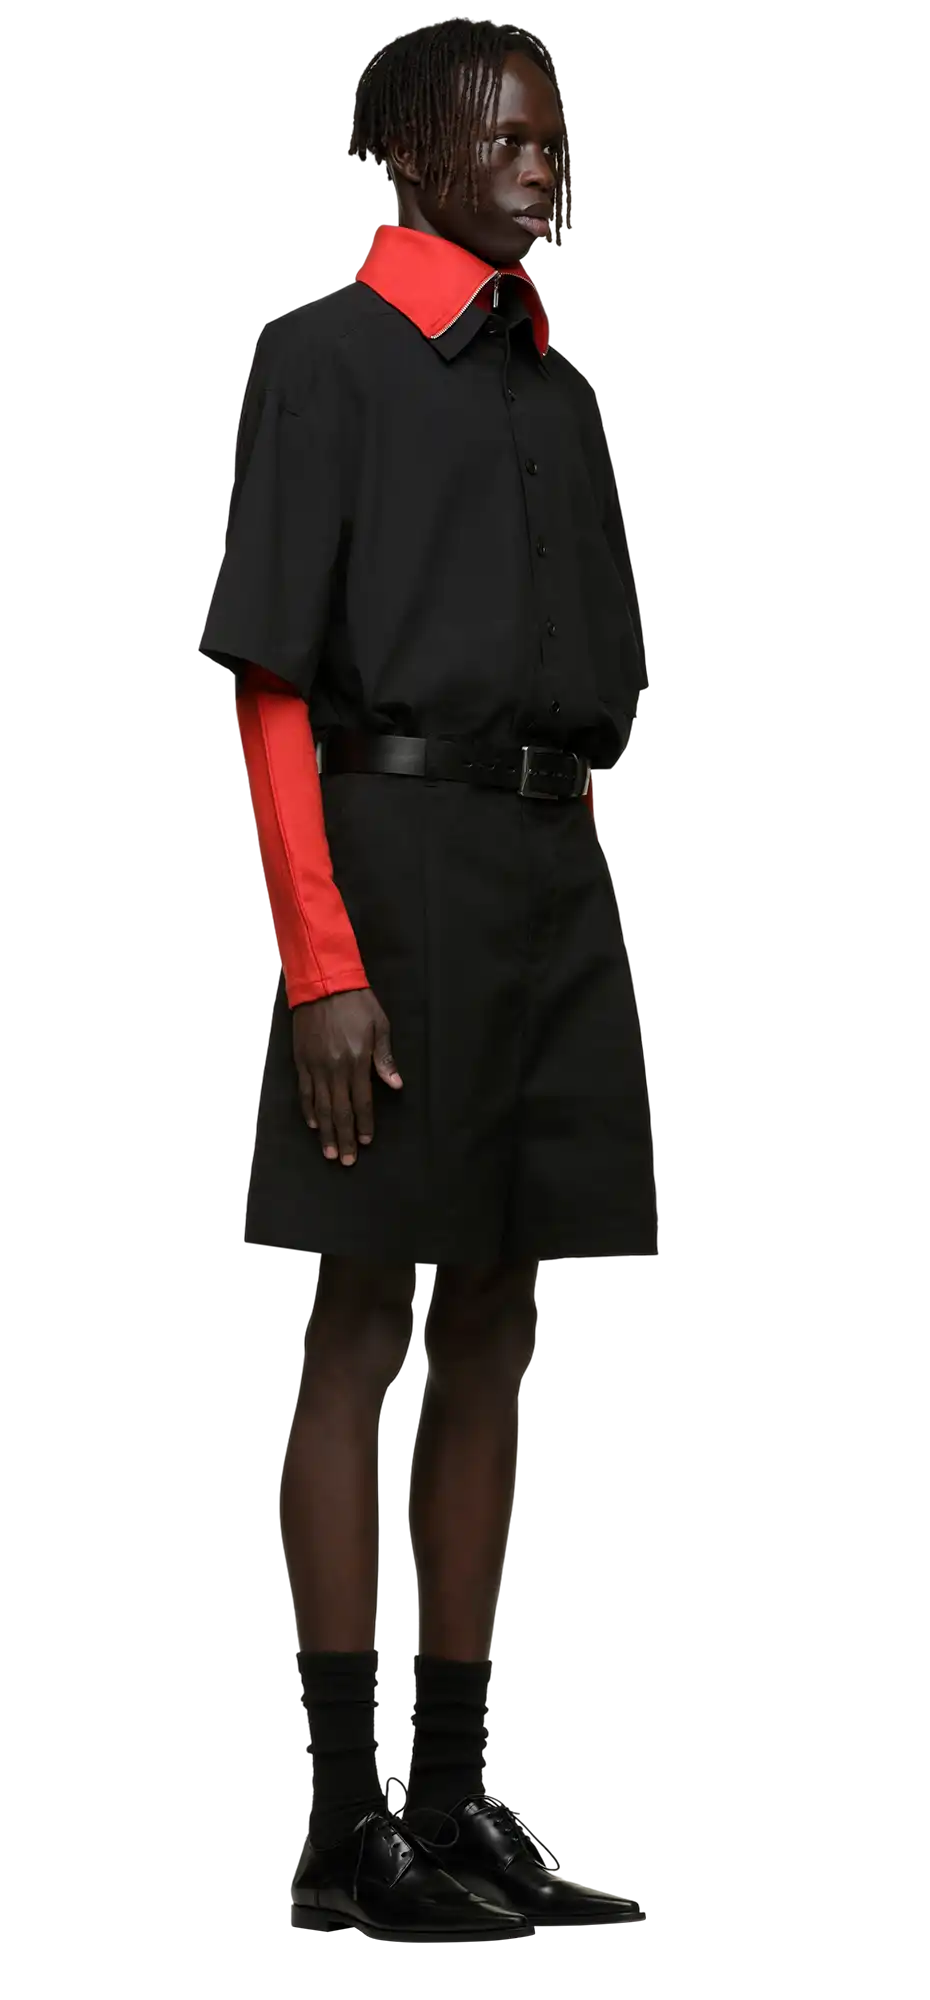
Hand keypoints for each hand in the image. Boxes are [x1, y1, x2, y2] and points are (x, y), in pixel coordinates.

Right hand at [292, 989, 402, 1164]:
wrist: (323, 983)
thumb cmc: (357, 1003)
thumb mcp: (380, 1026)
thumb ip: (385, 1059)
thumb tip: (396, 1085)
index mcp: (357, 1061)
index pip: (362, 1101)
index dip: (364, 1123)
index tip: (366, 1141)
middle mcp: (335, 1068)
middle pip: (340, 1110)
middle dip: (344, 1137)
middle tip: (347, 1161)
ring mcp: (315, 1066)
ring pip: (321, 1107)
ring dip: (326, 1132)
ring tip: (329, 1153)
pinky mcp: (301, 1061)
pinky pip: (304, 1092)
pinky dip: (308, 1110)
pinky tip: (313, 1124)